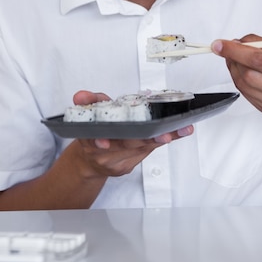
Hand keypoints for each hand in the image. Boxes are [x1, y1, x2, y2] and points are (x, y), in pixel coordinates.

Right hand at [72, 90, 193, 177]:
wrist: (89, 161)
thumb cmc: (93, 133)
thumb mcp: (88, 113)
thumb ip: (88, 101)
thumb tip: (80, 95)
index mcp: (92, 139)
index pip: (96, 140)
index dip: (100, 142)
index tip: (105, 142)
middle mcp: (105, 154)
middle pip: (127, 146)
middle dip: (147, 139)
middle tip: (164, 134)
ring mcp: (117, 162)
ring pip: (142, 149)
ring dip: (162, 138)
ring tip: (180, 129)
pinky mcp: (128, 166)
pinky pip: (147, 153)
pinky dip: (162, 141)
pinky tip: (177, 132)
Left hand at [211, 35, 261, 117]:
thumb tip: (239, 41)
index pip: (259, 60)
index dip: (236, 51)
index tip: (220, 44)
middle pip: (248, 76)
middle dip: (232, 59)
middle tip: (227, 48)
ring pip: (243, 86)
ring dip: (233, 69)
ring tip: (235, 57)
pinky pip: (246, 95)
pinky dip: (239, 80)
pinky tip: (243, 70)